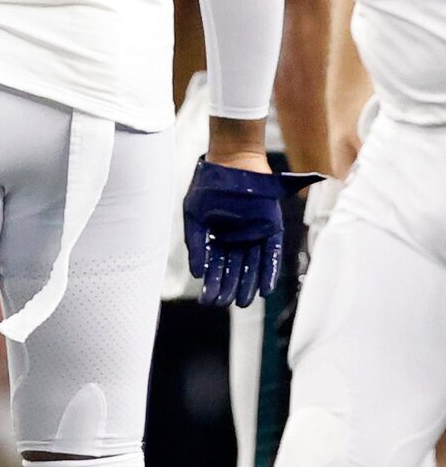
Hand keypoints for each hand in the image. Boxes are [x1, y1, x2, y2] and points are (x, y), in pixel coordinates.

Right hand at [182, 160, 317, 308]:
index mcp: (217, 237)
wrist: (232, 163)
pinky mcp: (272, 228)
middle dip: (228, 287)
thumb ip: (196, 245)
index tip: (208, 300)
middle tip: (224, 303)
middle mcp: (237, 238)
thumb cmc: (209, 187)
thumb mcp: (194, 217)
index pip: (215, 265)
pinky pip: (271, 254)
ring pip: (252, 265)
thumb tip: (196, 272)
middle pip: (233, 269)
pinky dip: (268, 271)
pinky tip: (264, 289)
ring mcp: (255, 233)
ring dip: (247, 284)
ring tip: (242, 301)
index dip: (212, 283)